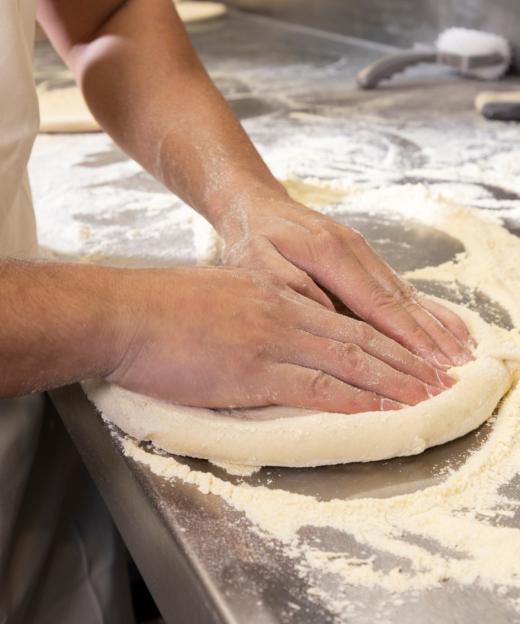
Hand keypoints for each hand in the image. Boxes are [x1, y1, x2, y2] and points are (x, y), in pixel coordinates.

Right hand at [108, 267, 453, 412]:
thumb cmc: (161, 310)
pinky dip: (356, 398)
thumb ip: (252, 313)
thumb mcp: (219, 297)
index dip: (382, 338)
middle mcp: (282, 311)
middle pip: (358, 336)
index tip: (409, 353)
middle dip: (403, 359)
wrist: (126, 314)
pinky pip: (317, 385)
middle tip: (437, 376)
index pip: (342, 318)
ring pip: (349, 359)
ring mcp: (271, 339)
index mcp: (274, 293)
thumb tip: (270, 337)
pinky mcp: (254, 369)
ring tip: (426, 395)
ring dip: (393, 381)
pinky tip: (381, 408)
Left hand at [220, 194, 472, 368]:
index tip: (429, 363)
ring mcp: (364, 252)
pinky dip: (427, 309)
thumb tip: (330, 317)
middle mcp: (356, 250)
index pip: (376, 303)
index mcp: (330, 254)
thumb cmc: (253, 239)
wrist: (258, 206)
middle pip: (401, 300)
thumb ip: (292, 288)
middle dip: (431, 337)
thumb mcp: (256, 263)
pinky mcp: (365, 258)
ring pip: (406, 294)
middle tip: (456, 369)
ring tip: (463, 353)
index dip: (406, 336)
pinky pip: (400, 287)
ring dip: (435, 325)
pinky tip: (448, 326)